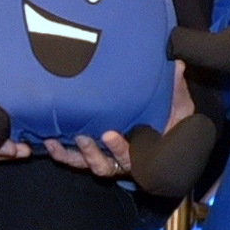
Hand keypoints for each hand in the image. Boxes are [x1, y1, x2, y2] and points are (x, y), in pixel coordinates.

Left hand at [36, 64, 189, 182]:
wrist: (163, 130)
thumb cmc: (172, 119)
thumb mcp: (179, 106)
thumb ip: (177, 90)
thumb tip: (178, 64)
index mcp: (147, 151)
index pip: (134, 156)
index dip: (120, 149)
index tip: (109, 134)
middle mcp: (125, 160)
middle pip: (106, 165)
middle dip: (92, 152)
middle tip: (82, 136)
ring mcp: (107, 159)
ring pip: (88, 164)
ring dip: (73, 154)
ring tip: (56, 140)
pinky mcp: (91, 156)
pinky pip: (75, 160)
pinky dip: (62, 154)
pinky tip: (50, 142)